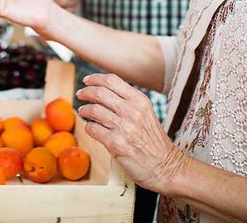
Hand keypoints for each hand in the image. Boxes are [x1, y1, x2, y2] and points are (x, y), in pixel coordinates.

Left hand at [77, 74, 183, 193]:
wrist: (166, 166)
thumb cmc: (154, 140)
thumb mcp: (146, 113)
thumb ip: (128, 101)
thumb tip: (104, 91)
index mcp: (140, 101)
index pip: (112, 80)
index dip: (95, 78)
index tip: (87, 81)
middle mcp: (132, 111)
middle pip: (100, 92)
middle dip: (86, 92)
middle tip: (80, 94)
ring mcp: (124, 127)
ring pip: (94, 110)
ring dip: (85, 110)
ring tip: (83, 111)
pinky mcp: (116, 144)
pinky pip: (93, 129)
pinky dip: (88, 127)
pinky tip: (91, 128)